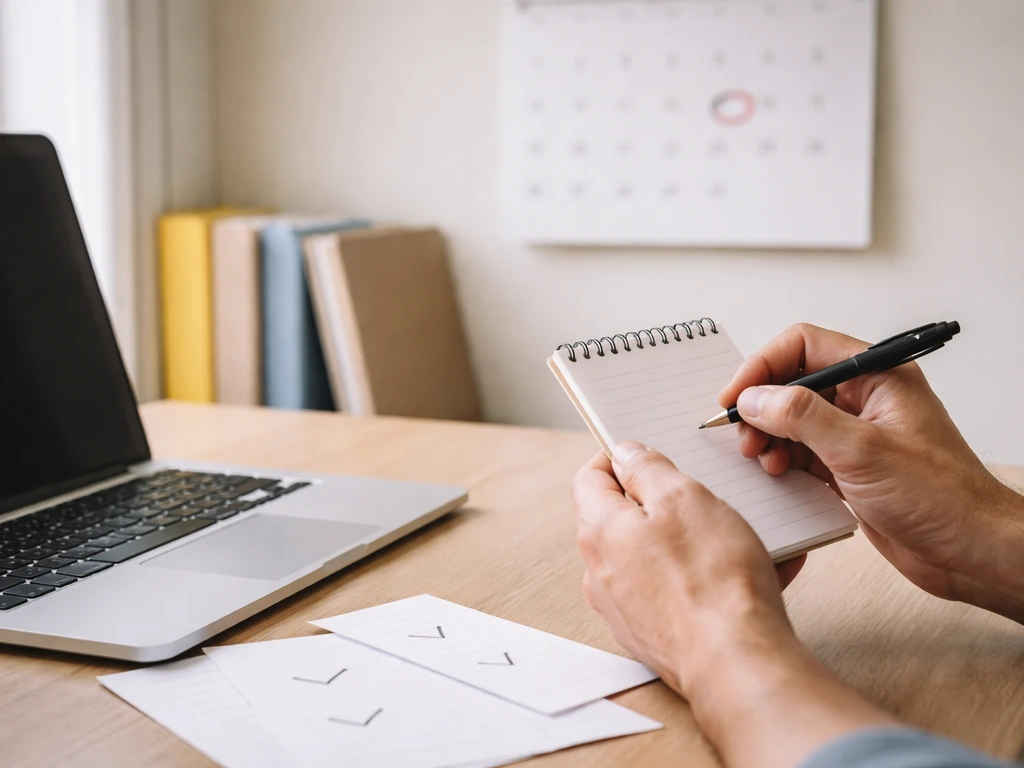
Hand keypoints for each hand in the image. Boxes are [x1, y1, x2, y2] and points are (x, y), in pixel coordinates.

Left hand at [572, 443, 892, 767]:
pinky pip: (677, 592)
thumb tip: (626, 455)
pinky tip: (757, 571)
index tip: (645, 453)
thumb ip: (648, 469)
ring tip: (743, 534)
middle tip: (703, 493)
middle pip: (624, 519)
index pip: (590, 478)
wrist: (736, 662)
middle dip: (663, 501)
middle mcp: (600, 572)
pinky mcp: (654, 636)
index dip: (617, 458)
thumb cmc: (712, 578)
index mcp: (600, 531)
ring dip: (694, 540)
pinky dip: (708, 577)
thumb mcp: (684, 497)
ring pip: (656, 557)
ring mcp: (625, 609)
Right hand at [720, 323, 1023, 622]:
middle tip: (744, 436)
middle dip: (761, 407)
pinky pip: (801, 452)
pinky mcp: (849, 468)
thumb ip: (802, 417)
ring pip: (792, 420)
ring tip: (763, 460)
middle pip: (792, 383)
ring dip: (769, 437)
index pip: (804, 347)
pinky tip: (779, 476)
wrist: (971, 553)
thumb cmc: (942, 499)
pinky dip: (782, 461)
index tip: (736, 396)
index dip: (763, 366)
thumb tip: (754, 397)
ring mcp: (856, 434)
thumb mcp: (861, 450)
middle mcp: (865, 399)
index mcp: (878, 376)